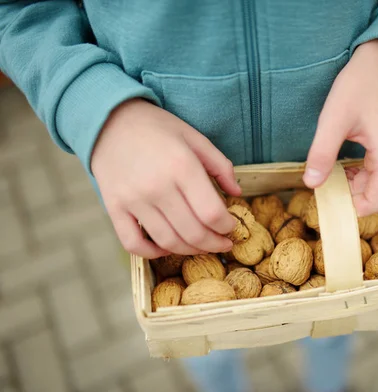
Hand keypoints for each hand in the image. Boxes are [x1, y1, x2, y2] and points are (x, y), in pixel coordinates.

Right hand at [91, 99, 240, 257]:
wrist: (108, 120)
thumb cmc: (157, 128)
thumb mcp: (194, 137)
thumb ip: (220, 165)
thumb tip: (237, 194)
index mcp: (182, 167)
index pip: (212, 213)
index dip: (226, 227)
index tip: (231, 227)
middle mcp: (158, 187)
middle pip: (193, 233)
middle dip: (215, 244)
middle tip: (223, 243)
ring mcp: (133, 200)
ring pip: (168, 242)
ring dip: (190, 251)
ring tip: (202, 246)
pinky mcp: (114, 208)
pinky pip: (133, 244)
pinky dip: (152, 254)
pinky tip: (167, 248)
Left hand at [303, 39, 377, 216]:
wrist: (376, 65)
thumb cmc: (357, 87)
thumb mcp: (333, 120)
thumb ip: (322, 153)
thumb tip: (311, 184)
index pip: (373, 203)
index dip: (348, 208)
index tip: (323, 201)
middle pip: (371, 197)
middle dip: (345, 196)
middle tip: (319, 184)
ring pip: (372, 188)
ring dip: (348, 187)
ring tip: (326, 172)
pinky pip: (374, 177)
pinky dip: (354, 178)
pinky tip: (338, 167)